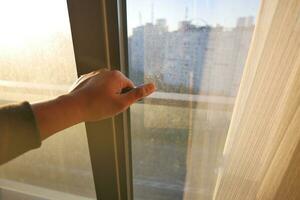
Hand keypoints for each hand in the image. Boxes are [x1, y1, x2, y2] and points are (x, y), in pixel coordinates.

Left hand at [32, 69, 155, 139]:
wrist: (73, 107)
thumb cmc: (98, 106)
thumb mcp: (122, 103)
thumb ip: (138, 94)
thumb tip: (153, 86)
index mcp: (117, 76)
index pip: (129, 88)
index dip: (124, 99)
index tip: (114, 105)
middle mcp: (106, 71)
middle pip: (118, 87)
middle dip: (115, 97)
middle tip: (106, 107)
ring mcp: (94, 74)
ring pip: (106, 87)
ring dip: (105, 95)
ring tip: (97, 105)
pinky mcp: (85, 79)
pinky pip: (95, 87)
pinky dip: (94, 94)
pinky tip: (89, 102)